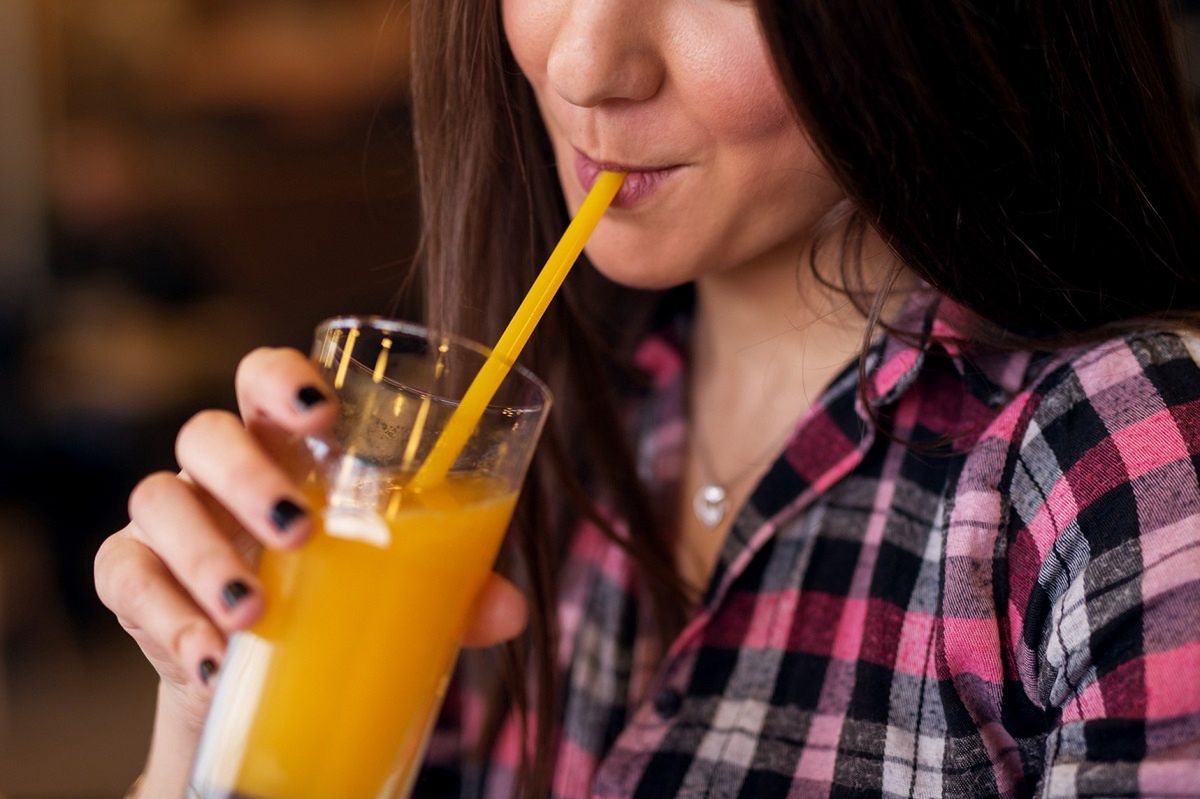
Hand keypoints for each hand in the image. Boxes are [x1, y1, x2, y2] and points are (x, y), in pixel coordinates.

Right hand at [94, 347, 528, 785]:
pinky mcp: (133, 580)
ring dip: (205, 553)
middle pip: (207, 432)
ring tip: (256, 611)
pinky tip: (212, 658)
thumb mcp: (397, 585)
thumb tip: (511, 612)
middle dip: (248, 475)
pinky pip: (125, 577)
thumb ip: (453, 586)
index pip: (264, 377)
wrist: (258, 672)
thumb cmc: (335, 596)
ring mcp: (171, 521)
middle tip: (301, 531)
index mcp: (286, 447)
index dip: (283, 378)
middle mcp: (220, 470)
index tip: (323, 412)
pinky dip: (166, 619)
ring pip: (158, 499)